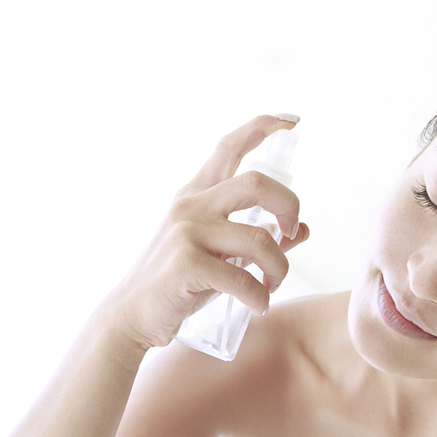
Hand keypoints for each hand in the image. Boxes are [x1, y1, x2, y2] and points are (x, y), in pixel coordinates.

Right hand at [101, 115, 308, 349]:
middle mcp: (191, 205)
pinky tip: (257, 305)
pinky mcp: (187, 264)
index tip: (291, 120)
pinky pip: (243, 278)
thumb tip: (303, 230)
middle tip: (291, 232)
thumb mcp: (218, 254)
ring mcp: (187, 232)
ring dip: (279, 268)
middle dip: (289, 206)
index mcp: (196, 195)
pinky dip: (258, 296)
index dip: (262, 127)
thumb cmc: (179, 283)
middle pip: (257, 183)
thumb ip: (257, 240)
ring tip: (272, 286)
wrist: (133, 315)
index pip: (229, 146)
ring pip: (259, 239)